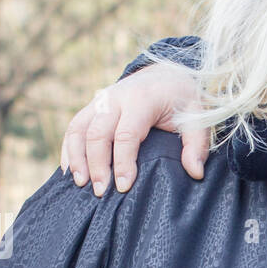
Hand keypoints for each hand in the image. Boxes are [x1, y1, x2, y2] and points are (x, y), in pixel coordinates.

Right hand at [59, 60, 209, 193]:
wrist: (167, 74)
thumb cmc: (183, 101)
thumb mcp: (198, 118)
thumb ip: (197, 144)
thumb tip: (195, 172)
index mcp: (142, 100)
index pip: (126, 134)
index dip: (123, 162)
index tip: (124, 187)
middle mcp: (116, 98)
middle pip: (97, 133)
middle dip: (96, 165)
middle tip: (100, 192)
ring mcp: (101, 101)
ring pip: (79, 128)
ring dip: (76, 157)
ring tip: (80, 184)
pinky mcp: (93, 107)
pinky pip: (74, 127)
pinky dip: (68, 148)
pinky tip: (68, 171)